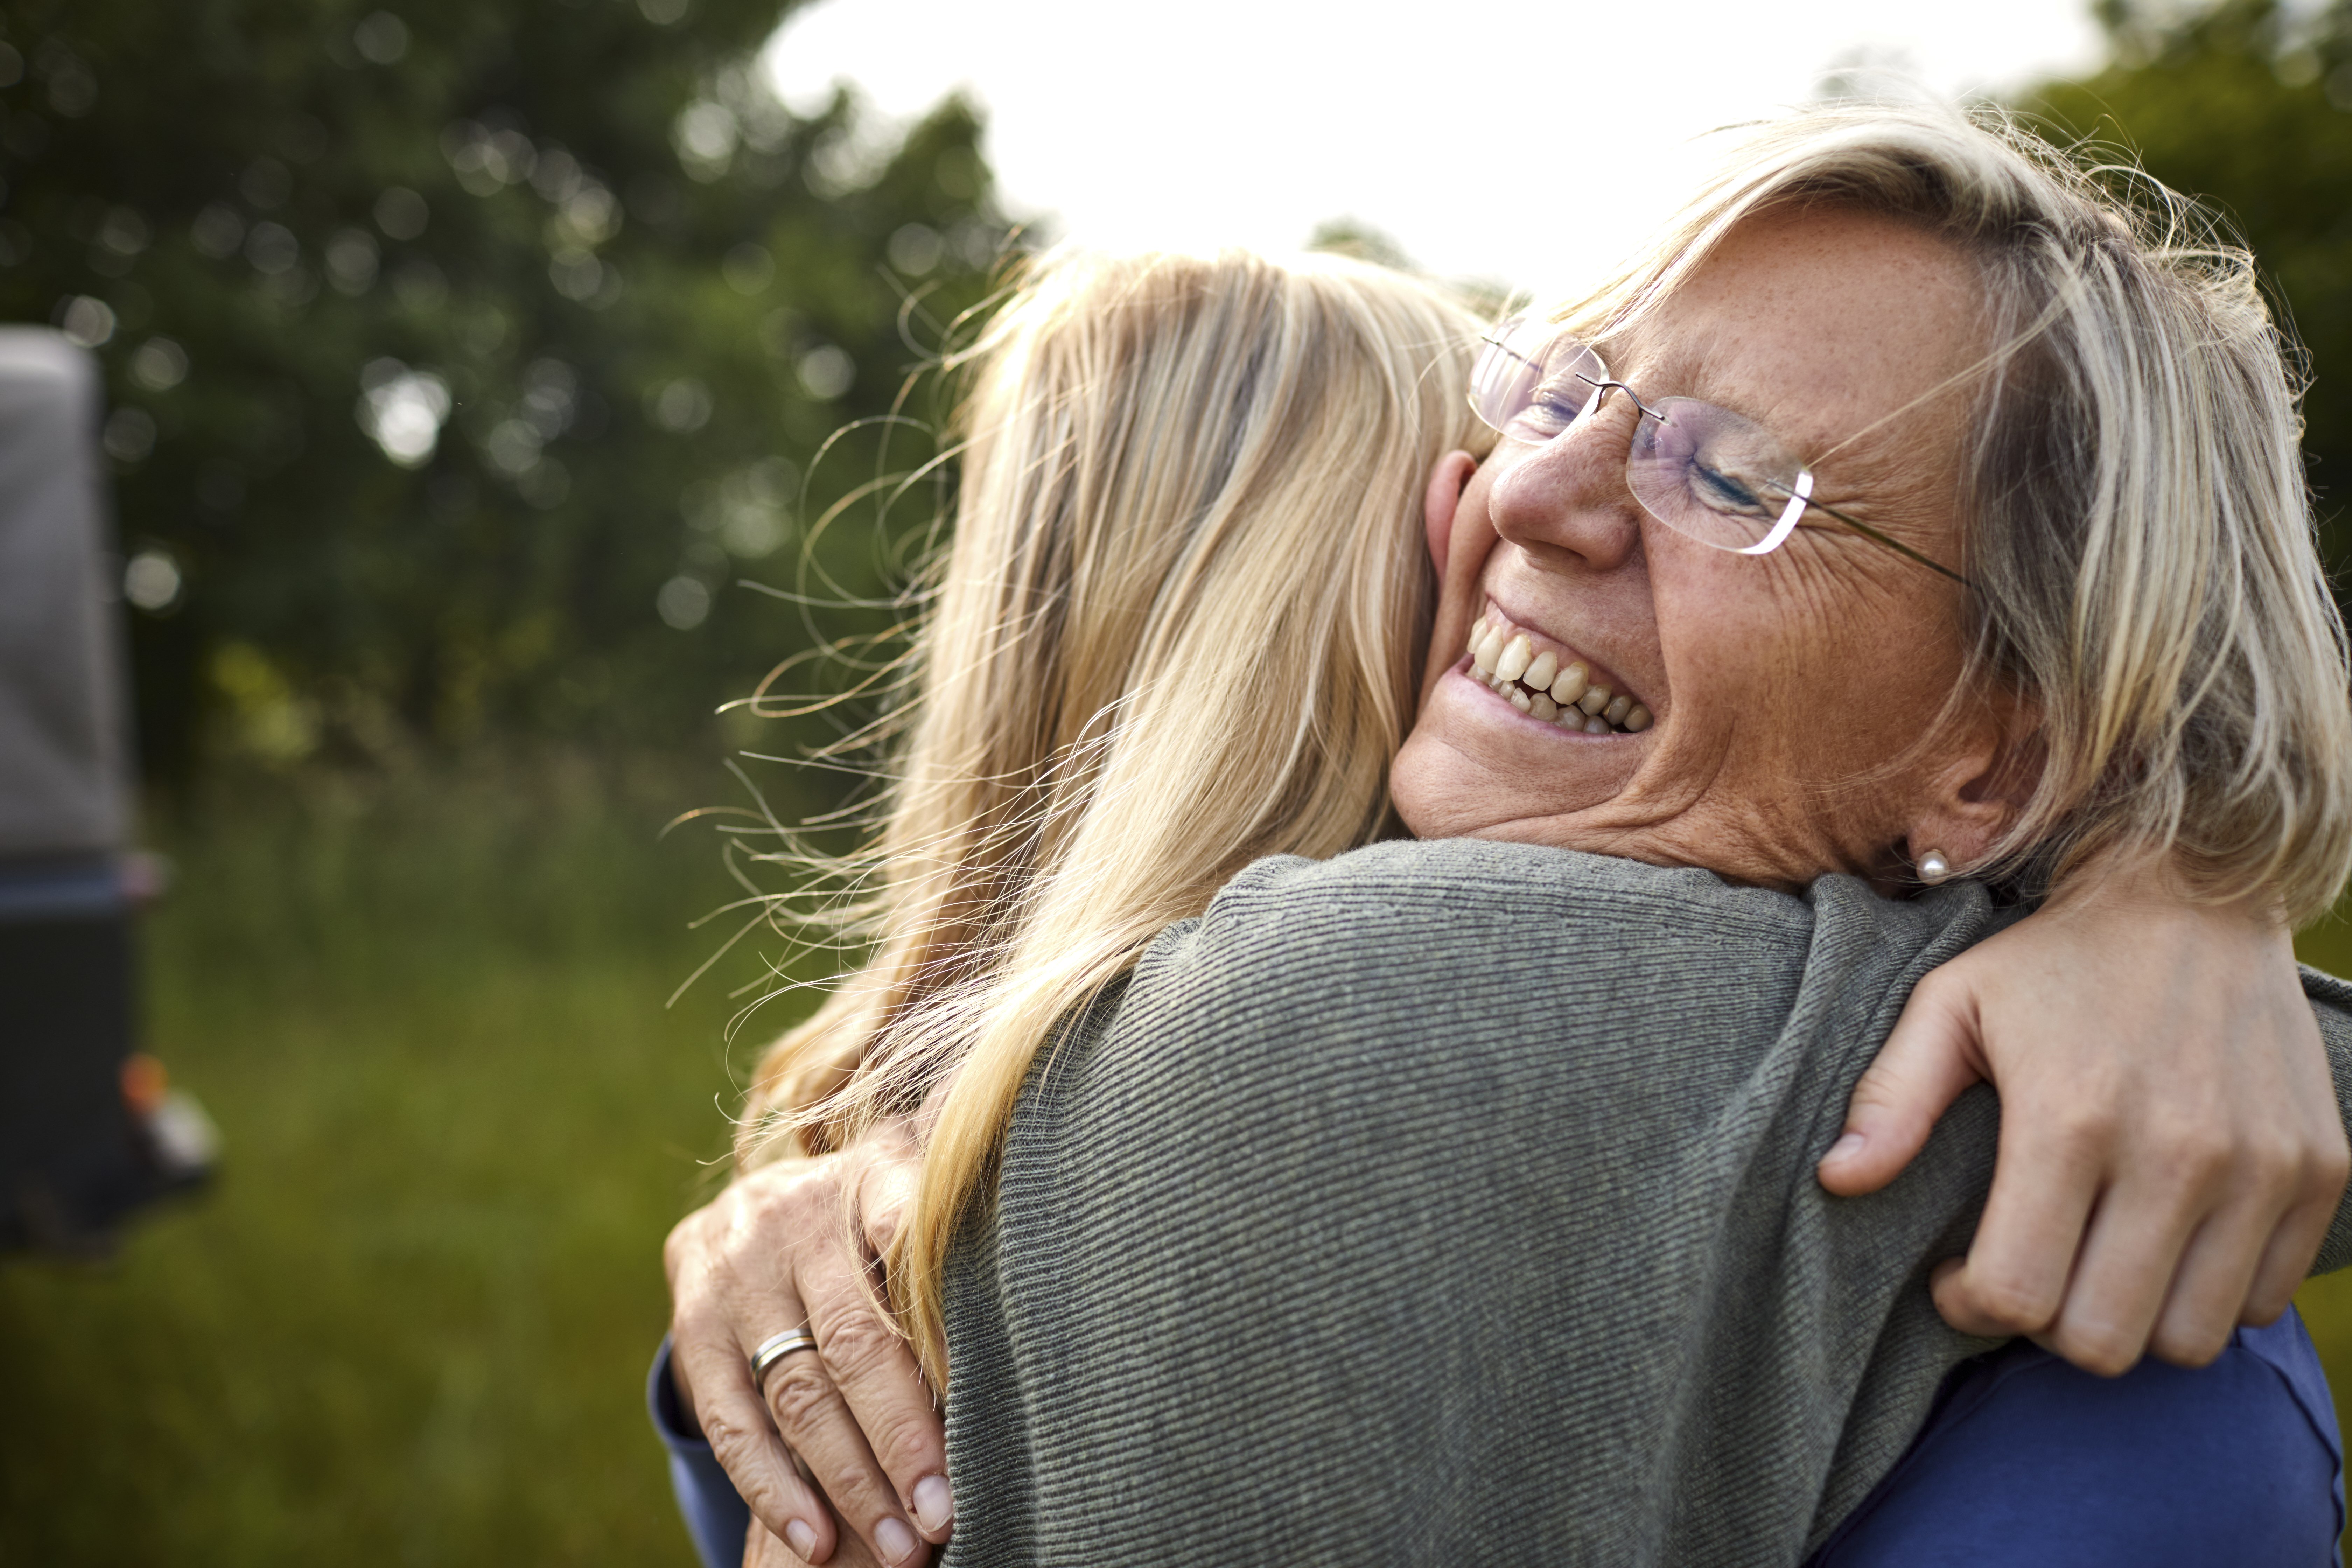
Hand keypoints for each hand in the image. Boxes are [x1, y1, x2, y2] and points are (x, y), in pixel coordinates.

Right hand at [665, 1119, 950, 1564]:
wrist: (748, 1208)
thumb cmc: (863, 1218)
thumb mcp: (908, 1189)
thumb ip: (956, 1227)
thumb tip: (1036, 1289)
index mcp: (865, 1179)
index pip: (905, 1228)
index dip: (942, 1307)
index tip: (981, 1380)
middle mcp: (793, 1221)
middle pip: (854, 1342)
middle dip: (903, 1437)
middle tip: (943, 1513)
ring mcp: (735, 1277)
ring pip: (797, 1392)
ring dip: (849, 1480)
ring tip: (898, 1544)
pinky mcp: (693, 1328)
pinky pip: (732, 1421)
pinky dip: (774, 1488)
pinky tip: (815, 1538)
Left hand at [1818, 864, 2347, 1373]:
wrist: (2196, 892)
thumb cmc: (2054, 960)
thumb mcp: (1950, 1004)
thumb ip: (1892, 1098)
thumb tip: (1836, 1179)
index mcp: (2071, 1118)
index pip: (2018, 1294)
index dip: (1972, 1305)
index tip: (1959, 1276)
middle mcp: (2176, 1152)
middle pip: (2104, 1340)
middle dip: (2047, 1327)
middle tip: (2028, 1275)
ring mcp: (2261, 1166)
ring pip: (2189, 1340)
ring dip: (2131, 1321)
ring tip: (2094, 1264)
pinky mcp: (2320, 1169)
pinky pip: (2263, 1300)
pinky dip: (2210, 1295)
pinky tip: (2166, 1242)